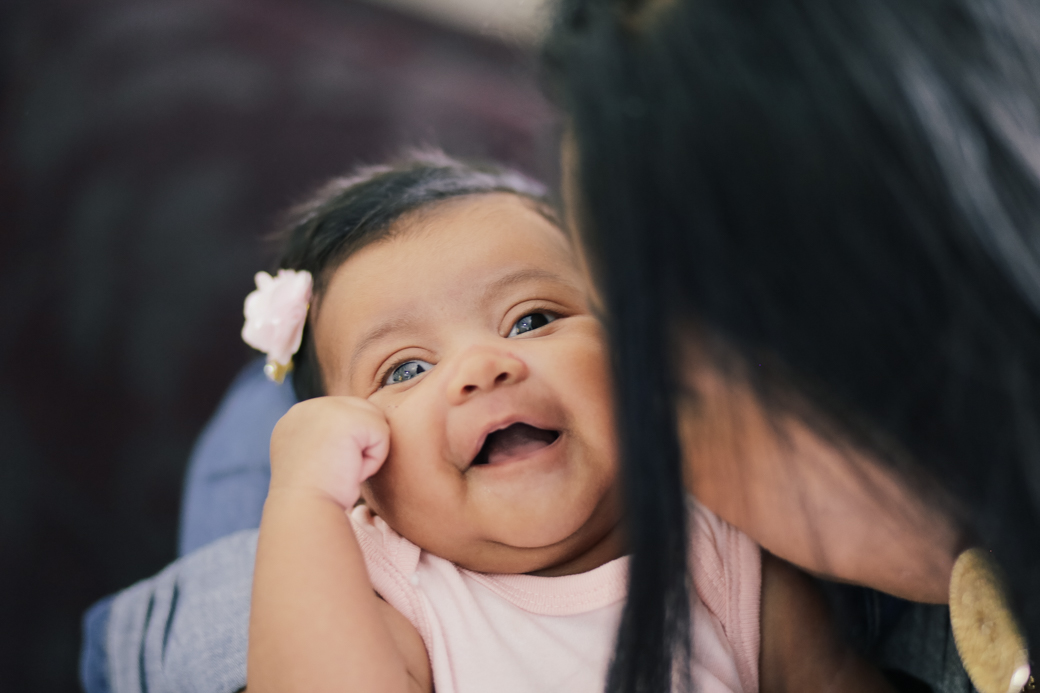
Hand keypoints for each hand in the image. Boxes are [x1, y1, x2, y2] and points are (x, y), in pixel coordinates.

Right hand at [269, 396, 389, 508]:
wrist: (304, 510)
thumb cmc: (313, 498)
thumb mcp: (312, 461)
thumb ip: (327, 440)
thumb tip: (355, 436)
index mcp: (296, 418)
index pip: (343, 417)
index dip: (348, 447)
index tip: (329, 469)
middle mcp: (307, 407)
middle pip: (360, 413)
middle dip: (359, 446)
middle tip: (337, 471)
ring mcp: (325, 408)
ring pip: (373, 421)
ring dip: (367, 452)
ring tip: (343, 470)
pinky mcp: (347, 417)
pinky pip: (382, 432)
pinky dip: (374, 458)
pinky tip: (350, 470)